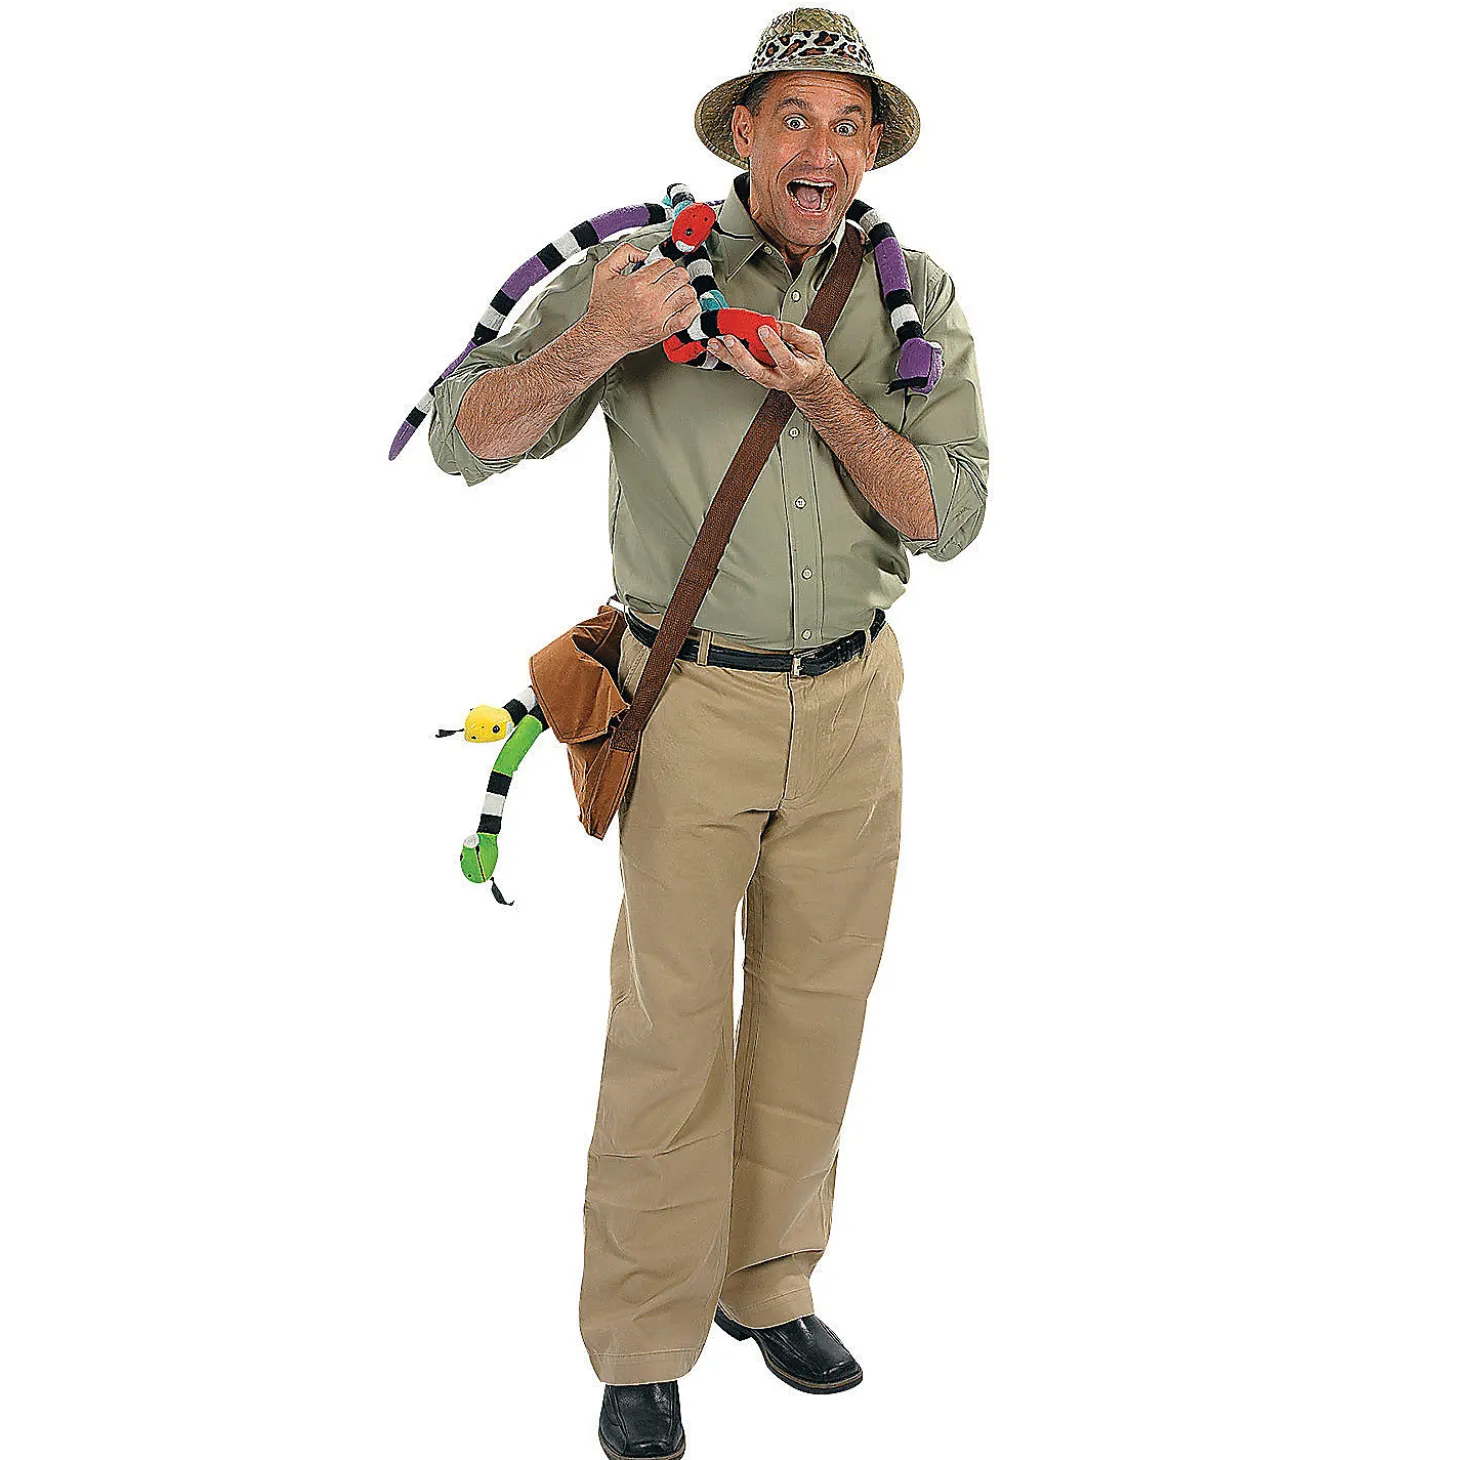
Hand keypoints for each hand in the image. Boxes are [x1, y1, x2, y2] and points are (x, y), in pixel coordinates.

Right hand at [583, 240, 700, 355]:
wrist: (602, 335)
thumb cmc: (603, 308)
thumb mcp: (603, 271)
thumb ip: (622, 253)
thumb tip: (643, 253)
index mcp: (637, 283)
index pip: (665, 264)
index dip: (664, 263)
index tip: (661, 269)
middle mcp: (649, 300)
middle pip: (679, 277)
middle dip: (677, 274)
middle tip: (670, 278)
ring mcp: (658, 316)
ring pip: (687, 295)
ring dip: (685, 289)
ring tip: (677, 291)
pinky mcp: (663, 331)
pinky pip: (687, 317)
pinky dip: (691, 309)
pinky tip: (685, 305)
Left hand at [706, 320, 832, 400]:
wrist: (806, 381)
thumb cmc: (809, 362)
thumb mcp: (812, 344)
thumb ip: (795, 334)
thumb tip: (777, 325)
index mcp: (796, 371)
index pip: (784, 360)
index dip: (774, 345)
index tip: (765, 329)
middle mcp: (778, 379)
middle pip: (757, 371)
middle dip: (742, 354)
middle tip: (731, 339)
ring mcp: (764, 378)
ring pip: (744, 370)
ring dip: (728, 356)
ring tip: (715, 343)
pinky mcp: (754, 374)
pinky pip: (738, 367)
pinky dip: (726, 356)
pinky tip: (716, 346)